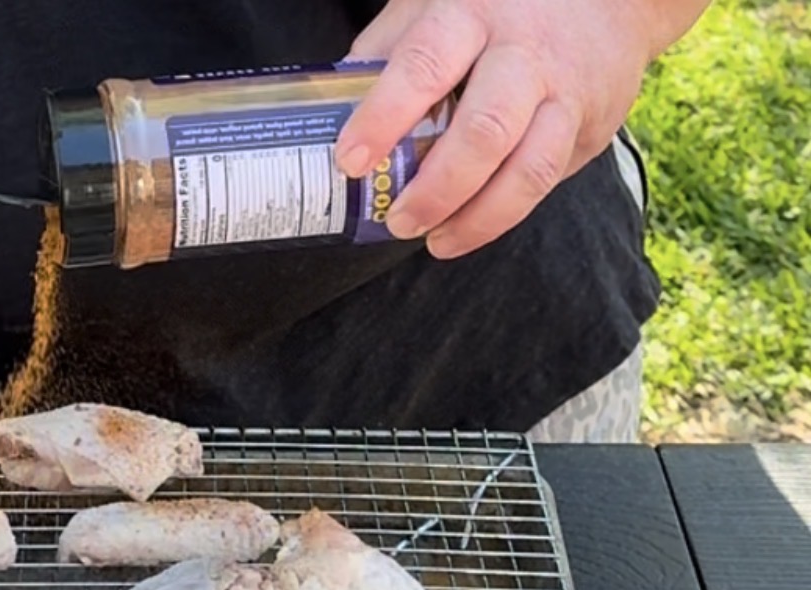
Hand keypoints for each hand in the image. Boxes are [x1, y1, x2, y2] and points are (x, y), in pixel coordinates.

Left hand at [336, 0, 707, 257]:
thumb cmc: (498, 4)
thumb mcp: (434, 5)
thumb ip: (386, 54)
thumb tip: (326, 110)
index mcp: (471, 10)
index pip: (425, 65)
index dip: (384, 116)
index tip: (351, 161)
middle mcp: (523, 50)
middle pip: (483, 130)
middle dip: (435, 188)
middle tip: (397, 220)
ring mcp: (563, 90)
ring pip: (526, 168)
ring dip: (474, 218)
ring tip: (433, 241)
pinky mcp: (589, 125)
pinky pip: (546, 181)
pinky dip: (502, 216)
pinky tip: (467, 230)